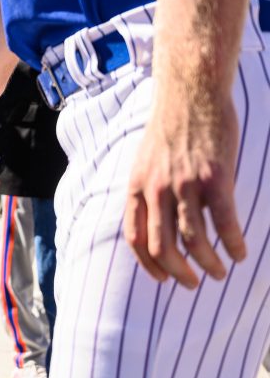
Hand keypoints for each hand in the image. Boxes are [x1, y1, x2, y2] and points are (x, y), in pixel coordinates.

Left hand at [124, 95, 244, 288]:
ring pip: (194, 240)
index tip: (164, 279)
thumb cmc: (171, 129)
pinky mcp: (215, 178)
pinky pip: (225, 223)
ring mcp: (185, 185)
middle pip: (163, 247)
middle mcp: (157, 189)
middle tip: (196, 284)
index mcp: (137, 187)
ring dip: (209, 263)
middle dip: (180, 273)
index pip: (136, 238)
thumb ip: (148, 191)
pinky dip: (234, 244)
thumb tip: (155, 223)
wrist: (191, 93)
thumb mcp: (145, 162)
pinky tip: (240, 253)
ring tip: (221, 271)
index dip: (150, 265)